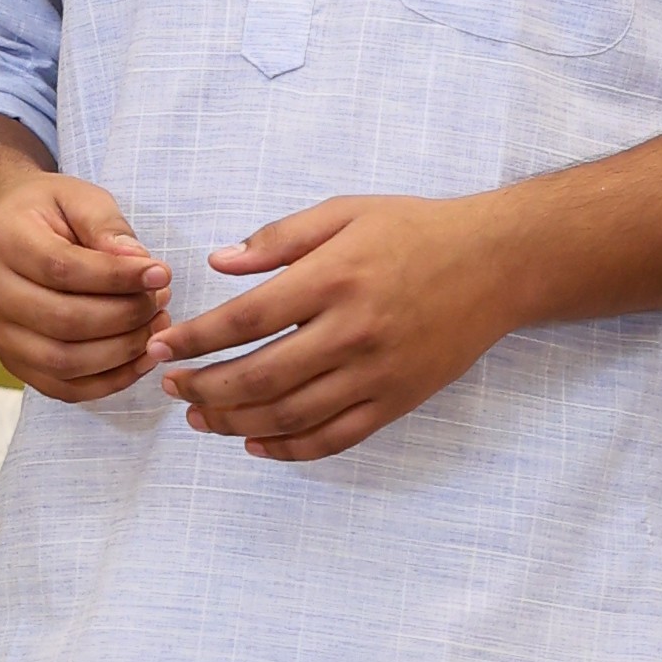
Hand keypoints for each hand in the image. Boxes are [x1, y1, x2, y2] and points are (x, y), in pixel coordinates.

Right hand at [0, 169, 173, 404]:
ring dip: (121, 352)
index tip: (161, 274)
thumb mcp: (80, 198)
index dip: (118, 278)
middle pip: (64, 321)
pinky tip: (140, 359)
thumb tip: (139, 263)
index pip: (63, 270)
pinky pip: (63, 388)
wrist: (12, 233)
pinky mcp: (15, 363)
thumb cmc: (51, 212)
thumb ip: (108, 226)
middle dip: (125, 316)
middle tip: (160, 302)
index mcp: (4, 242)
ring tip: (155, 328)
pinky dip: (108, 382)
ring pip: (64, 362)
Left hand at [154, 191, 515, 459]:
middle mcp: (353, 331)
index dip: (196, 340)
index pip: (245, 320)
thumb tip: (219, 261)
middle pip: (260, 377)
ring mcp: (377, 373)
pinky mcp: (398, 400)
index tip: (162, 347)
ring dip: (234, 422)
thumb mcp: (345, 212)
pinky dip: (289, 448)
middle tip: (171, 386)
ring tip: (200, 417)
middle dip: (204, 387)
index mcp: (334, 278)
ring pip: (291, 415)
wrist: (499, 264)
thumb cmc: (416, 230)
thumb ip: (279, 237)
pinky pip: (334, 437)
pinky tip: (255, 442)